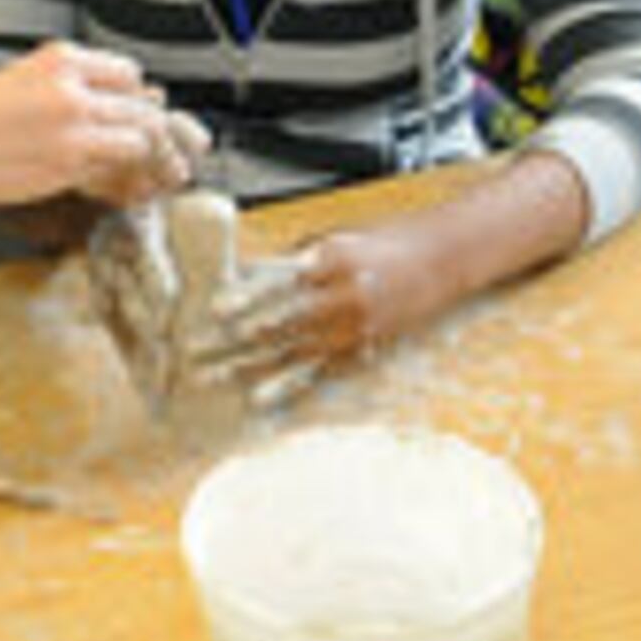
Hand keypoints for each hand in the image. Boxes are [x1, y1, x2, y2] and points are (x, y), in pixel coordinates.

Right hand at [0, 44, 190, 206]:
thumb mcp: (22, 74)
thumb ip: (67, 83)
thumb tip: (107, 98)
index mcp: (61, 60)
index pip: (128, 74)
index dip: (132, 95)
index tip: (130, 107)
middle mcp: (73, 93)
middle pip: (142, 109)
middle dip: (145, 127)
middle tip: (141, 140)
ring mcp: (72, 132)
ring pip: (137, 142)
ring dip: (137, 154)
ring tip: (127, 162)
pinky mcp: (65, 169)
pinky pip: (110, 172)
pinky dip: (113, 177)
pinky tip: (102, 178)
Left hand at [193, 227, 447, 385]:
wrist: (445, 259)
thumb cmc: (384, 242)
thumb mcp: (337, 239)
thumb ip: (295, 260)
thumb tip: (246, 276)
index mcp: (332, 259)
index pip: (279, 280)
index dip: (246, 296)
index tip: (212, 308)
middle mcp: (342, 297)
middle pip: (278, 321)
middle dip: (232, 339)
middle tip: (194, 352)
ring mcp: (354, 328)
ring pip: (292, 353)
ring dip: (249, 369)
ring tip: (214, 381)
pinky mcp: (363, 350)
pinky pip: (320, 374)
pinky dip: (289, 388)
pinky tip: (261, 401)